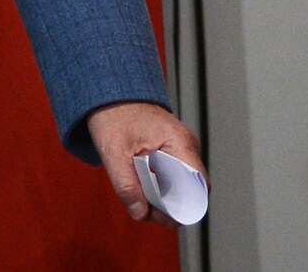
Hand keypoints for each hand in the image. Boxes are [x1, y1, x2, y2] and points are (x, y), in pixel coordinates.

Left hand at [87, 101, 203, 223]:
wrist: (109, 91)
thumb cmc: (113, 114)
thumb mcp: (112, 151)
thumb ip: (126, 185)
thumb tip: (140, 213)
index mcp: (179, 143)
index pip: (198, 187)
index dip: (184, 208)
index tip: (162, 216)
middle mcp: (186, 146)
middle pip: (191, 190)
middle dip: (169, 207)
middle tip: (145, 211)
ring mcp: (181, 148)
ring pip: (181, 185)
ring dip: (163, 198)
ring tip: (139, 197)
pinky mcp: (172, 151)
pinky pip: (173, 177)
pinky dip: (159, 186)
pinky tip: (141, 186)